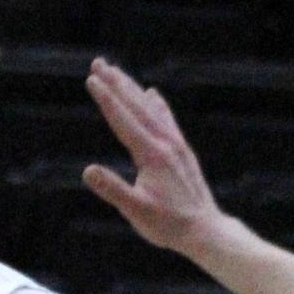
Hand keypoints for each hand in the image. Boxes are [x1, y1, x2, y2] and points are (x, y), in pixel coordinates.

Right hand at [82, 58, 225, 257]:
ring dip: (132, 89)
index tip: (91, 79)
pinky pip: (166, 119)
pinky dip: (156, 104)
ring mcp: (176, 145)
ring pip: (151, 109)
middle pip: (136, 106)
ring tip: (116, 72)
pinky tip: (151, 93)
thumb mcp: (136, 211)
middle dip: (116, 83)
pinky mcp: (182, 151)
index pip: (124, 120)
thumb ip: (113, 189)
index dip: (106, 99)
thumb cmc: (168, 225)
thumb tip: (88, 171)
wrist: (205, 230)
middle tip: (98, 62)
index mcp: (152, 155)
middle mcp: (165, 143)